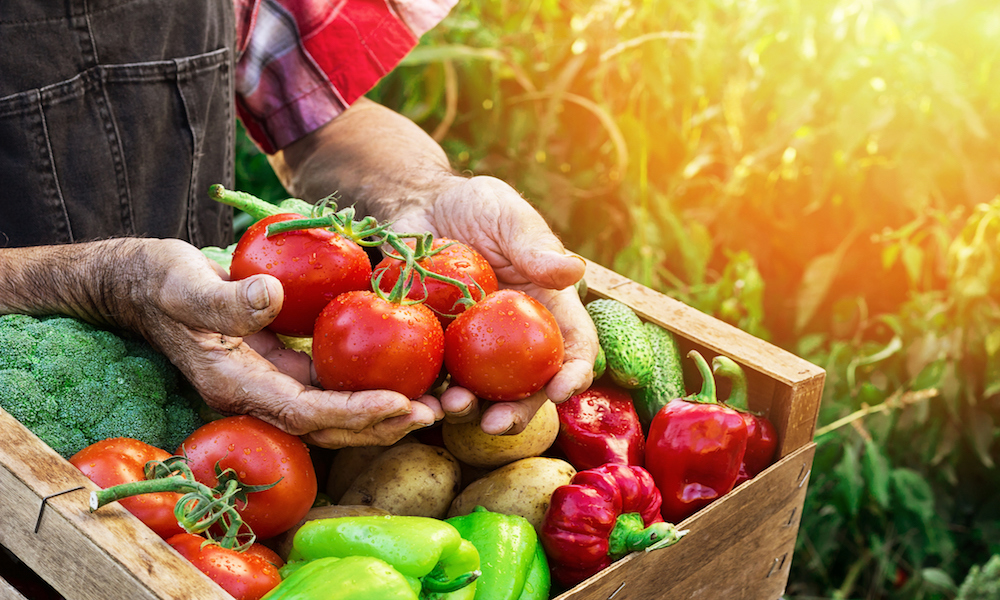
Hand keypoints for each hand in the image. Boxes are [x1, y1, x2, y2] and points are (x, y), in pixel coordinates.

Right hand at [108, 238, 439, 446]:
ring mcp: (270, 384)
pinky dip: (365, 385)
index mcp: (235, 384)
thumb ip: (224, 299)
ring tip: (433, 404)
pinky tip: (401, 373)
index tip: (400, 404)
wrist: (143, 285)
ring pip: (334, 410)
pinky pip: (329, 384)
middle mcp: (257, 395)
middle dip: (381, 424)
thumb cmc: (161, 281)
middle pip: (328, 426)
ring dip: (381, 412)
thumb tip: (271, 298)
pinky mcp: (280, 366)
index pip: (306, 412)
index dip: (353, 413)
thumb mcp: (184, 284)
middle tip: (435, 414)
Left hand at [386, 175, 599, 433]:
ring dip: (468, 411)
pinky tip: (414, 400)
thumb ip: (534, 245)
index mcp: (547, 310)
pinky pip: (433, 380)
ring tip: (452, 407)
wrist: (418, 207)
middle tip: (497, 423)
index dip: (574, 374)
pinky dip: (426, 396)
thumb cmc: (475, 207)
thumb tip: (573, 270)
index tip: (562, 389)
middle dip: (518, 413)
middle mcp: (516, 340)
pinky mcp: (434, 350)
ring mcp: (474, 350)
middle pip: (528, 388)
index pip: (574, 348)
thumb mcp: (508, 216)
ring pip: (479, 395)